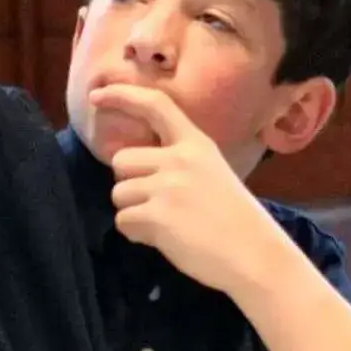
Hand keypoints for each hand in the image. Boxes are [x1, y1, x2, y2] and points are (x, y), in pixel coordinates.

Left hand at [92, 83, 293, 299]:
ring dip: (133, 211)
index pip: (156, 105)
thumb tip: (130, 164)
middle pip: (121, 160)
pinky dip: (137, 233)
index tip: (96, 95)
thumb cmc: (235, 219)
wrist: (255, 255)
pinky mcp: (157, 216)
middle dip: (129, 183)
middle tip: (157, 202)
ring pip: (118, 193)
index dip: (122, 95)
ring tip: (166, 224)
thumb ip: (178, 162)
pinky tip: (164, 238)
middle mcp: (179, 159)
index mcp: (196, 144)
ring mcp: (167, 187)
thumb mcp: (212, 172)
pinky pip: (123, 221)